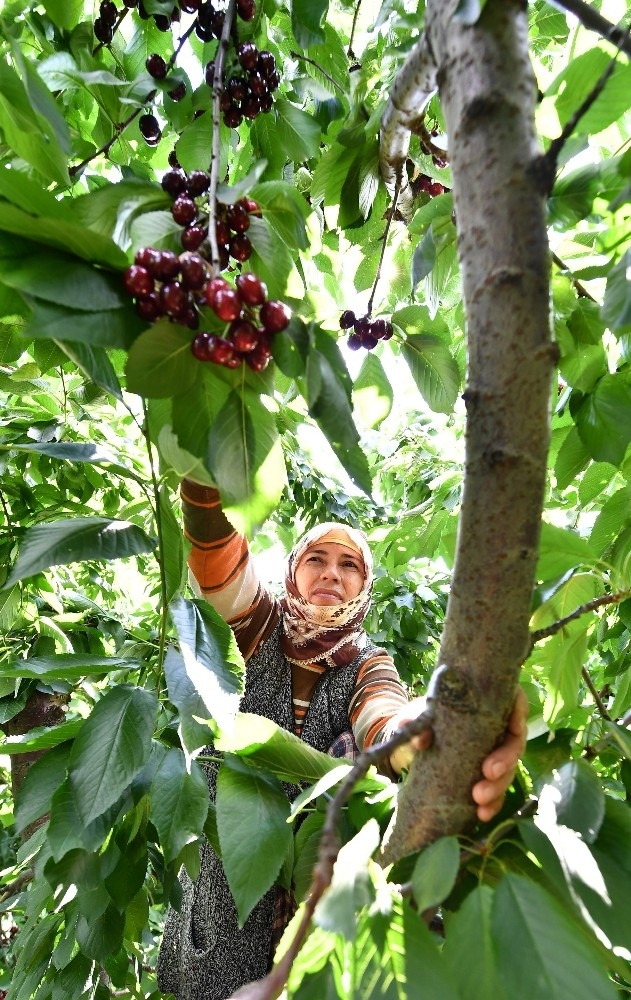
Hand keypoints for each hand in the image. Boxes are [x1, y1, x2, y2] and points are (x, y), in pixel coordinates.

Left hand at [388, 686, 527, 821]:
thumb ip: (415, 721)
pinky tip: (482, 814)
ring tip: (479, 798)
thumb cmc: (423, 717)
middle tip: (488, 772)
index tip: (514, 729)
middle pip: (514, 741)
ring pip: (508, 770)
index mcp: (487, 704)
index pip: (514, 702)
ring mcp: (495, 754)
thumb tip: (420, 740)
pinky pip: (497, 792)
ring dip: (498, 787)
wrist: (415, 740)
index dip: (519, 715)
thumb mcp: (418, 715)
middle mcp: (497, 728)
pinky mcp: (488, 777)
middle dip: (506, 760)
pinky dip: (492, 804)